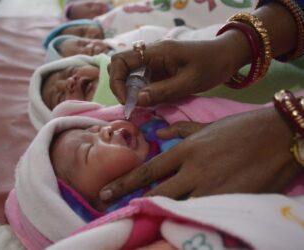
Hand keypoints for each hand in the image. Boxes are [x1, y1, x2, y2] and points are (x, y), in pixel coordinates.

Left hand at [99, 108, 301, 201]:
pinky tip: (178, 223)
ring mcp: (211, 186)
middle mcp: (193, 169)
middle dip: (132, 200)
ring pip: (177, 205)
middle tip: (110, 209)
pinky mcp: (229, 199)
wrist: (276, 136)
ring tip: (144, 219)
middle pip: (157, 190)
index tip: (105, 191)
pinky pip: (201, 213)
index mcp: (186, 150)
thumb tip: (159, 134)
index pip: (149, 169)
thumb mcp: (207, 125)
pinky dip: (187, 218)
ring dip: (160, 212)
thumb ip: (181, 129)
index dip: (124, 182)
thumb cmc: (241, 129)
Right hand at [109, 31, 250, 105]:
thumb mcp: (189, 82)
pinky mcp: (159, 71)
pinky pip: (142, 81)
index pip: (120, 60)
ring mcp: (154, 63)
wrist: (227, 57)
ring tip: (140, 106)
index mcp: (156, 52)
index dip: (116, 81)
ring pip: (130, 75)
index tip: (127, 100)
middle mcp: (151, 55)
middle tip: (132, 104)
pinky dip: (140, 92)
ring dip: (130, 91)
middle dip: (120, 86)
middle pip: (120, 67)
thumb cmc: (211, 65)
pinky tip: (149, 102)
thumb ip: (162, 91)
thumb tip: (137, 100)